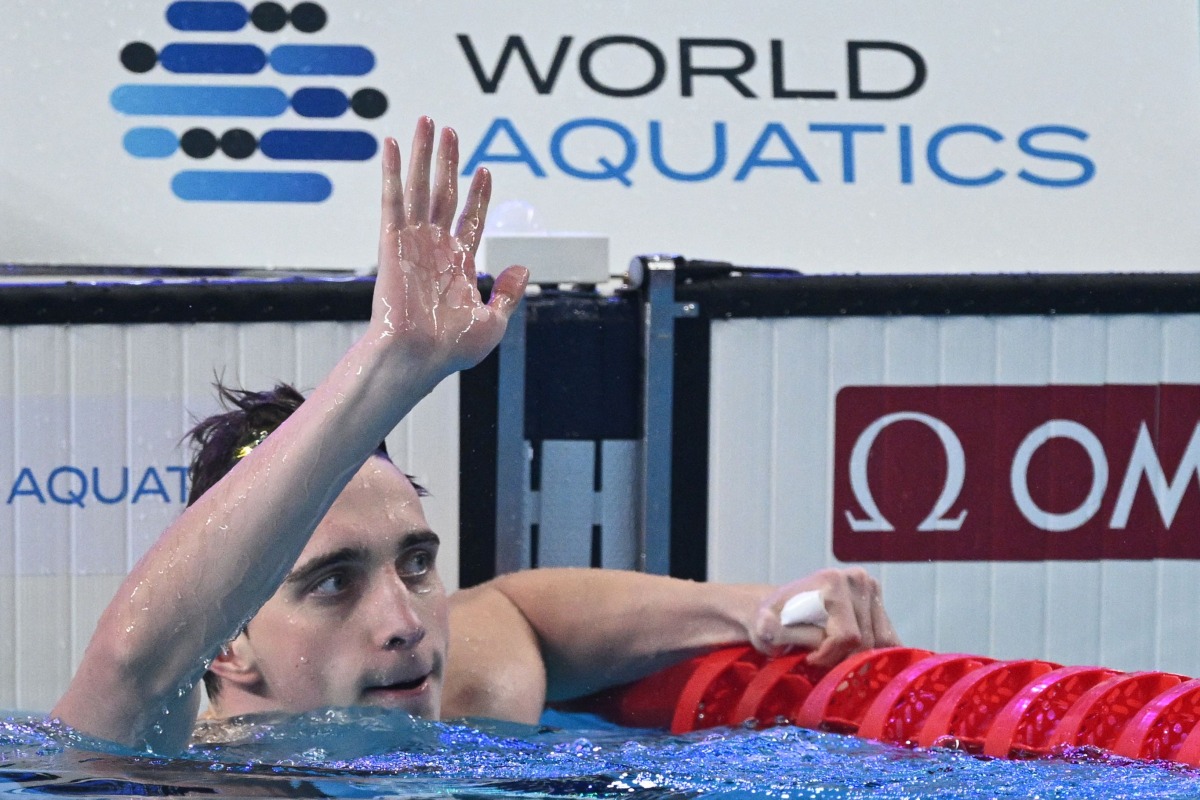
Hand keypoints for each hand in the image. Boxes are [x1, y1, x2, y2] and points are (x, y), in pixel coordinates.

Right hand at [372, 117, 528, 375]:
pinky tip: (394, 143)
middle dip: (447, 161)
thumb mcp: (493, 322)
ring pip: (420, 187)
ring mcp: (413, 242)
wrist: (419, 358)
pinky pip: (393, 198)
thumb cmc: (450, 350)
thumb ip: (507, 293)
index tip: (485, 170)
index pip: (470, 219)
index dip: (478, 194)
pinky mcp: (392, 242)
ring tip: (428, 122)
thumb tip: (522, 267)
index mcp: (458, 264)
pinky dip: (393, 170)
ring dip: (424, 154)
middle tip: (450, 130)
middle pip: (443, 193)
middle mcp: (435, 247)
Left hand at [749, 568, 899, 667]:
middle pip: (865, 642)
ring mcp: (872, 589)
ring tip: (831, 654)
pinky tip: (855, 657)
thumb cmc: (772, 619)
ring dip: (857, 658)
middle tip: (819, 658)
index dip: (829, 656)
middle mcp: (858, 580)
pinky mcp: (880, 603)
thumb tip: (767, 624)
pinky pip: (889, 639)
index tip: (809, 658)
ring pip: (881, 644)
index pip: (846, 636)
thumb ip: (772, 630)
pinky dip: (876, 653)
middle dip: (842, 659)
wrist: (780, 606)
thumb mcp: (765, 627)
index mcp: (832, 582)